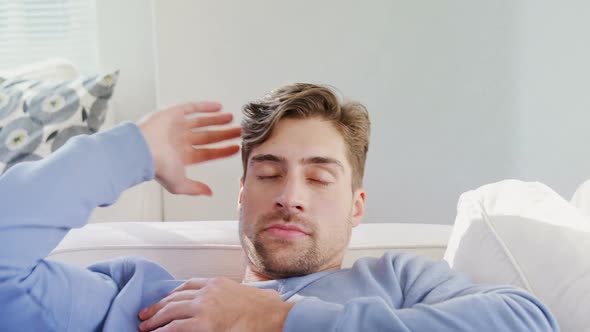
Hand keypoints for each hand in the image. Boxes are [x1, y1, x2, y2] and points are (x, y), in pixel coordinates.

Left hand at [137, 277, 293, 331]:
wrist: (271, 316)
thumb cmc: (263, 309)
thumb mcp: (242, 294)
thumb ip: (228, 296)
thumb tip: (223, 308)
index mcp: (217, 283)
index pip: (188, 285)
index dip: (172, 294)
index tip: (165, 300)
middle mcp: (207, 291)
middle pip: (175, 297)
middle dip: (157, 306)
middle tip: (145, 314)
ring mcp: (203, 306)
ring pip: (170, 310)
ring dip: (155, 319)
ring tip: (144, 326)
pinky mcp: (202, 323)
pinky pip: (175, 327)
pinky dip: (162, 330)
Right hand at [138, 101, 240, 194]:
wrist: (143, 150)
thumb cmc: (158, 167)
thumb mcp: (179, 184)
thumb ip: (195, 188)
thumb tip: (209, 193)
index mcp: (183, 156)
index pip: (208, 153)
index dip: (223, 150)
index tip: (235, 147)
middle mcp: (180, 141)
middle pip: (208, 137)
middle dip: (224, 134)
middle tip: (238, 131)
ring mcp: (177, 127)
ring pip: (202, 122)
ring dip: (217, 120)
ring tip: (231, 118)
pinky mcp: (173, 114)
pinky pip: (191, 108)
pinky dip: (205, 107)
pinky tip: (218, 107)